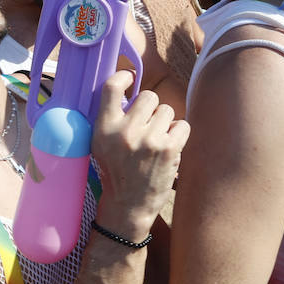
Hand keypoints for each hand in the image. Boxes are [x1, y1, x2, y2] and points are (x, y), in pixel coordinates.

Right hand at [89, 70, 189, 239]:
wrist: (128, 206)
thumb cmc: (116, 172)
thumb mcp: (100, 144)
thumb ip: (111, 118)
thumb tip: (128, 88)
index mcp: (103, 128)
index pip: (111, 87)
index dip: (124, 77)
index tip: (131, 79)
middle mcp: (125, 131)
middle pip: (149, 97)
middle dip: (152, 109)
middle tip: (147, 127)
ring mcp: (148, 140)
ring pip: (167, 111)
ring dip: (166, 124)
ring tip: (156, 142)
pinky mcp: (168, 149)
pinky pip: (183, 125)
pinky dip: (179, 135)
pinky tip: (169, 148)